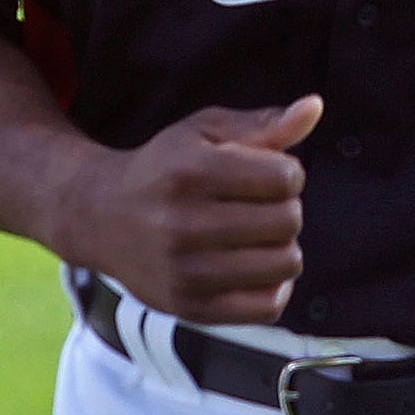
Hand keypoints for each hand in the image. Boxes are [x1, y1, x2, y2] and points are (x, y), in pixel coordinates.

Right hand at [47, 96, 322, 326]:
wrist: (100, 218)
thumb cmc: (165, 169)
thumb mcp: (203, 133)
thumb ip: (262, 125)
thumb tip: (315, 107)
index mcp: (189, 172)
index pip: (285, 177)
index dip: (286, 172)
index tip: (264, 173)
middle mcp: (183, 224)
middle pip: (288, 220)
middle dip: (284, 208)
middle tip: (258, 206)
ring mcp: (185, 271)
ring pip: (285, 263)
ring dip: (281, 246)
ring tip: (256, 235)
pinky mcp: (189, 307)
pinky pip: (268, 306)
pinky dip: (273, 286)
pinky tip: (254, 267)